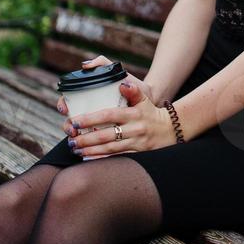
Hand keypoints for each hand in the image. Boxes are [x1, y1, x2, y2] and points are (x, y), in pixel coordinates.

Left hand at [57, 54, 175, 157]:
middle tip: (71, 140)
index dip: (90, 119)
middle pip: (106, 135)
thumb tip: (121, 84)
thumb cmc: (151, 113)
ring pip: (109, 148)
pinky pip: (117, 158)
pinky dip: (102, 159)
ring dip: (90, 150)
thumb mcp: (144, 99)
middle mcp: (134, 129)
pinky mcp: (138, 154)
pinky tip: (89, 159)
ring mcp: (136, 143)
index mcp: (133, 113)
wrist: (171, 130)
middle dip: (86, 139)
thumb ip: (132, 90)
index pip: (108, 115)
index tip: (75, 121)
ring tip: (75, 149)